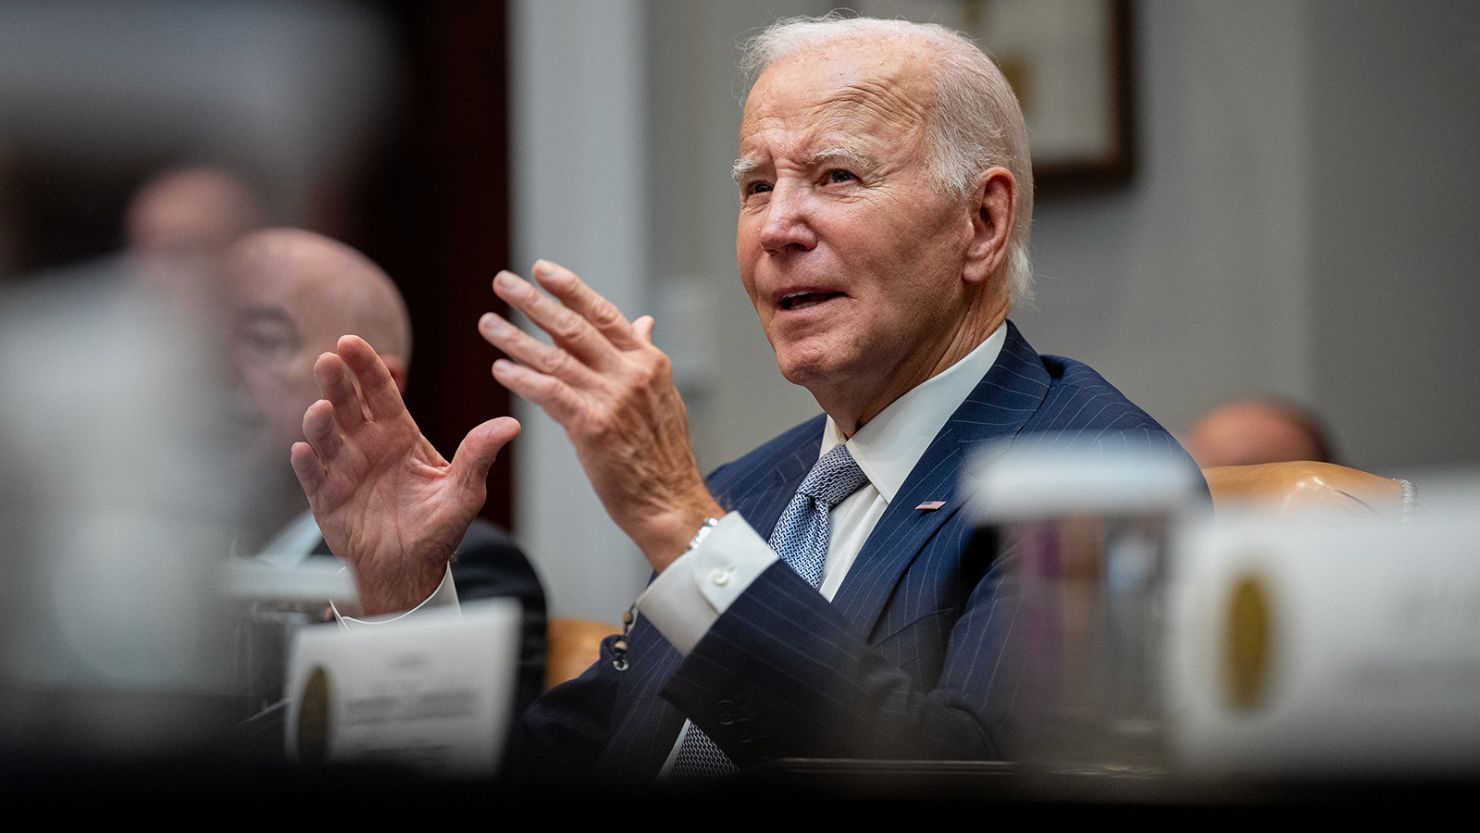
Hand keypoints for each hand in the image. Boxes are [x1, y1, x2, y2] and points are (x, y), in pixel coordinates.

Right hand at [290, 335, 519, 614]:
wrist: (410, 569)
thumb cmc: (436, 527)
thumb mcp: (464, 490)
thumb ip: (479, 455)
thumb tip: (511, 425)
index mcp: (398, 434)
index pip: (380, 391)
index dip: (366, 366)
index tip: (351, 342)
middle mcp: (366, 445)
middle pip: (347, 405)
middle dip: (337, 382)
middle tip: (329, 361)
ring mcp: (343, 469)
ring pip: (326, 436)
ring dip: (320, 422)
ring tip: (320, 411)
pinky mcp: (325, 498)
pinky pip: (312, 476)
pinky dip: (307, 463)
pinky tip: (303, 451)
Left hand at [480, 260, 722, 571]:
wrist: (670, 501)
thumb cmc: (662, 455)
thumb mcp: (663, 396)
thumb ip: (645, 356)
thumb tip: (643, 322)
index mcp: (648, 361)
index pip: (603, 314)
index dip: (570, 289)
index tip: (542, 270)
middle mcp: (632, 373)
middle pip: (574, 326)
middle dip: (534, 301)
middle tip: (502, 281)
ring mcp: (613, 398)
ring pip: (554, 357)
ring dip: (514, 338)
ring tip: (487, 323)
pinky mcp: (593, 426)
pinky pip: (549, 392)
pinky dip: (522, 378)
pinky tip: (500, 369)